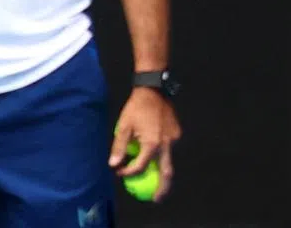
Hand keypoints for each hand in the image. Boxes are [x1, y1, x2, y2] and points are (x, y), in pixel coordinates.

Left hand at [110, 87, 181, 201]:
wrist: (153, 91)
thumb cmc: (135, 108)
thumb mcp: (123, 126)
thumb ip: (119, 146)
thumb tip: (113, 164)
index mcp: (152, 144)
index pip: (140, 166)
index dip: (129, 172)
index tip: (121, 173)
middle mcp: (166, 145)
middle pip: (167, 173)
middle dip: (162, 189)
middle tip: (155, 199)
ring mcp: (174, 140)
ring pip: (171, 163)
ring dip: (165, 176)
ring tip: (158, 186)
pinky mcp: (177, 135)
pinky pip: (172, 151)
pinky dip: (165, 159)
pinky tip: (157, 161)